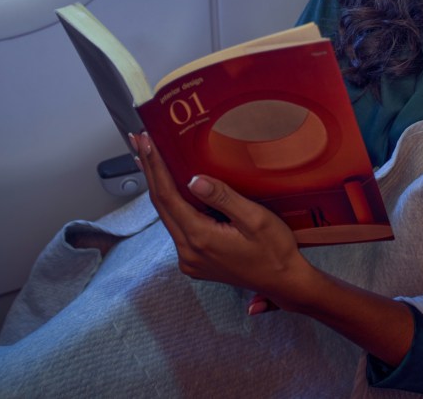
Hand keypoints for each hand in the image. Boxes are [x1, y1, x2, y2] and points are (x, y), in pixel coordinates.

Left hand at [132, 131, 413, 365]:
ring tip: (149, 159)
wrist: (283, 281)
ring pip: (167, 216)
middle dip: (149, 171)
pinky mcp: (194, 261)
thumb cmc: (275, 250)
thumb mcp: (255, 219)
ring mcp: (189, 259)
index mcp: (200, 238)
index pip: (168, 197)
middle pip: (161, 205)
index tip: (146, 142)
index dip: (155, 167)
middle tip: (139, 141)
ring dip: (158, 186)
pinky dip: (170, 204)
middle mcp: (188, 251)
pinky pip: (176, 226)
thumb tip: (193, 180)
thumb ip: (223, 199)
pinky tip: (171, 188)